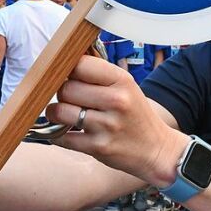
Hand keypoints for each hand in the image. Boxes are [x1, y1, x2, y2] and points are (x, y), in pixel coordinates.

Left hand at [44, 55, 184, 186]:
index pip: (80, 64)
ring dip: (55, 114)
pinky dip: (58, 135)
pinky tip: (66, 132)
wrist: (155, 149)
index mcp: (122, 80)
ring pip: (59, 111)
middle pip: (66, 88)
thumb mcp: (126, 87)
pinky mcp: (98, 147)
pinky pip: (61, 137)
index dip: (68, 70)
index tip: (70, 77)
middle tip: (70, 99)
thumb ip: (98, 73)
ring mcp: (107, 125)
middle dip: (62, 93)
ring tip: (64, 114)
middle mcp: (116, 101)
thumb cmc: (133, 113)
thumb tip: (64, 60)